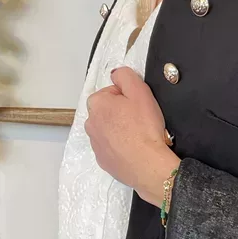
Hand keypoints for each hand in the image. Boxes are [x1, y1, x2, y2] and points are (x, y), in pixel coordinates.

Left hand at [85, 67, 179, 206]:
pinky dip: (121, 147)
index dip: (128, 97)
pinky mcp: (103, 160)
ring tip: (138, 136)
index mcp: (97, 103)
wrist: (147, 165)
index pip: (111, 92)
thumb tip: (116, 73)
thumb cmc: (144, 129)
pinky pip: (112, 148)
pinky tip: (134, 149)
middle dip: (122, 114)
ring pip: (109, 130)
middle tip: (140, 121)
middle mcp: (91, 123)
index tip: (138, 106)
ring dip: (121, 130)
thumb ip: (125, 75)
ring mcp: (96, 143)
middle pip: (108, 111)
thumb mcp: (140, 91)